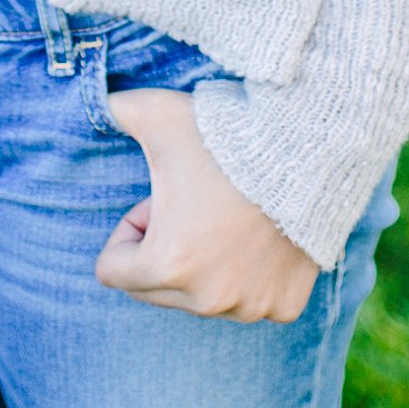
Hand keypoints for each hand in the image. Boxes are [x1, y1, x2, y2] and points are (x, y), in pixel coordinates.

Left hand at [95, 88, 319, 323]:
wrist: (316, 144)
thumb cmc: (230, 134)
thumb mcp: (160, 116)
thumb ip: (114, 109)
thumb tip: (92, 101)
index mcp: (166, 265)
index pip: (112, 270)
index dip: (132, 228)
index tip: (162, 198)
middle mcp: (207, 299)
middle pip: (154, 287)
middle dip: (167, 247)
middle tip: (199, 204)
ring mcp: (250, 306)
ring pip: (201, 296)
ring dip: (205, 264)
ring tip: (233, 216)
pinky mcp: (285, 305)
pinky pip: (248, 301)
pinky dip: (250, 276)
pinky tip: (264, 237)